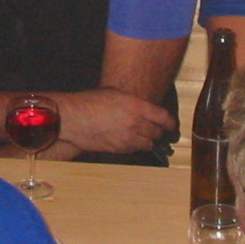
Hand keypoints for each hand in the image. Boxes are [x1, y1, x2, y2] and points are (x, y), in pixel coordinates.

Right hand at [54, 87, 175, 155]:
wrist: (73, 119)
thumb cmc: (90, 102)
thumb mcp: (115, 93)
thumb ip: (134, 102)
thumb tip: (145, 109)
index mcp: (136, 106)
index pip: (163, 117)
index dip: (170, 122)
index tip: (171, 125)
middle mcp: (135, 123)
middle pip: (157, 132)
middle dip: (158, 131)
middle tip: (156, 129)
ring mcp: (128, 138)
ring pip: (148, 144)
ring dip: (148, 140)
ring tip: (143, 136)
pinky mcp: (120, 149)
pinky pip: (135, 150)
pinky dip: (136, 146)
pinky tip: (130, 140)